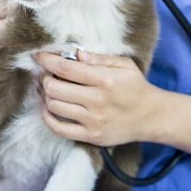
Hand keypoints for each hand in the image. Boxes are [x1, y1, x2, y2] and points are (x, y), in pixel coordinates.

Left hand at [34, 51, 159, 145]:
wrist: (152, 117)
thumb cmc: (136, 87)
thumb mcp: (124, 65)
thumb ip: (99, 58)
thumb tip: (75, 54)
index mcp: (104, 79)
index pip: (66, 68)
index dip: (47, 60)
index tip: (38, 56)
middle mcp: (97, 101)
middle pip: (54, 87)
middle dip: (45, 78)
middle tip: (48, 75)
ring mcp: (93, 121)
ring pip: (54, 106)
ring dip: (46, 96)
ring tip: (51, 89)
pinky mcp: (90, 136)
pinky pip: (59, 129)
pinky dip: (48, 117)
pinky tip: (49, 108)